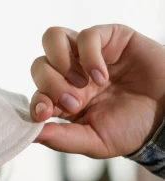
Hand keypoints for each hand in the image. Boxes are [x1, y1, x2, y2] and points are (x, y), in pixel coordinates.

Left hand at [29, 24, 164, 157]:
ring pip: (53, 39)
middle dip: (51, 85)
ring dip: (60, 62)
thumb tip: (32, 135)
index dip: (35, 102)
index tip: (44, 113)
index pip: (36, 94)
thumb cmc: (129, 130)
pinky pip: (86, 35)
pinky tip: (103, 76)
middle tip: (74, 103)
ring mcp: (87, 55)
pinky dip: (90, 56)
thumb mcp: (93, 142)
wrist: (164, 118)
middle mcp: (71, 75)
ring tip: (82, 84)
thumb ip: (62, 139)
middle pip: (40, 66)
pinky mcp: (109, 38)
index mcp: (63, 102)